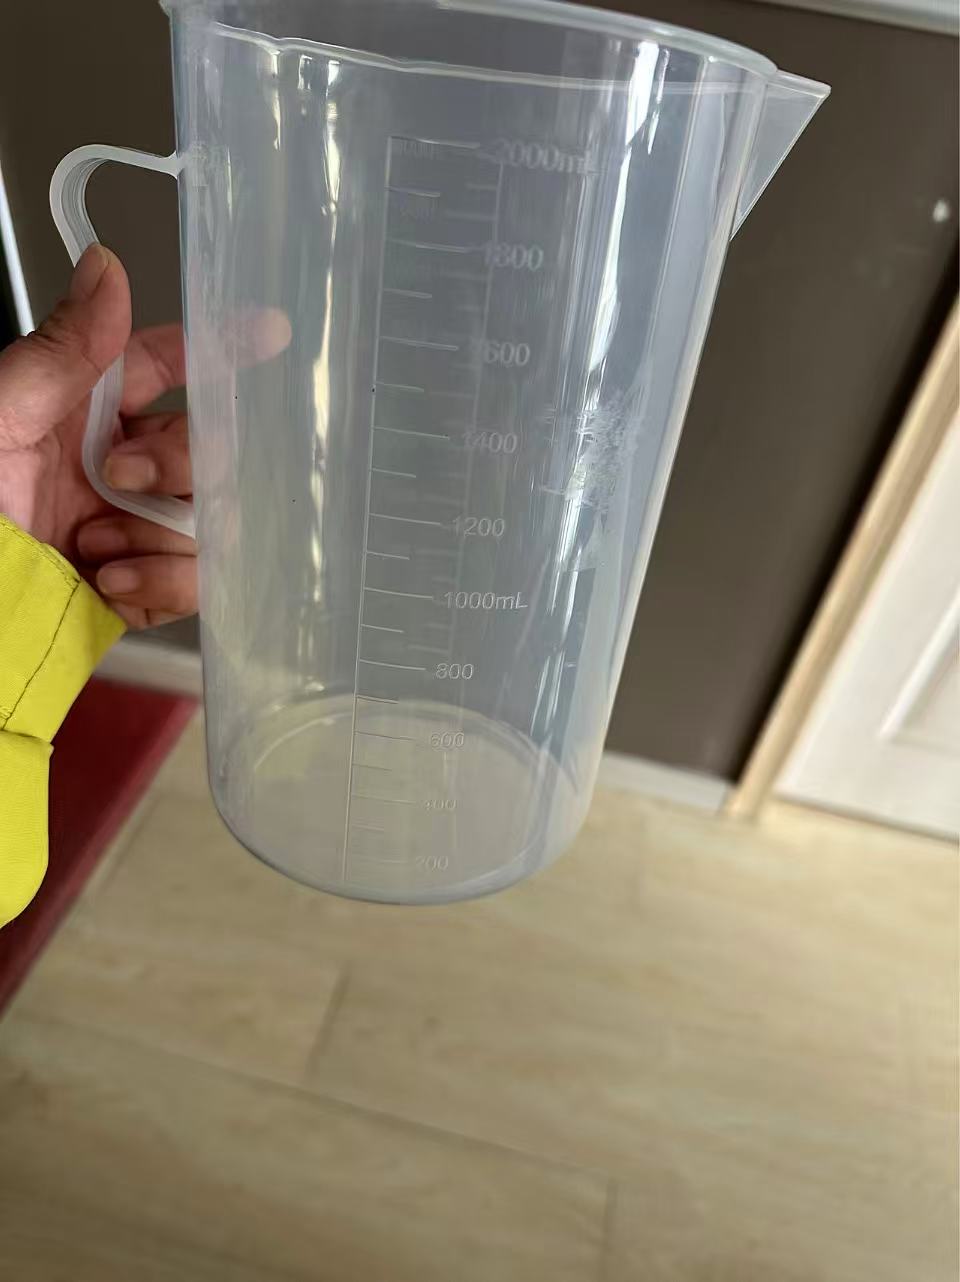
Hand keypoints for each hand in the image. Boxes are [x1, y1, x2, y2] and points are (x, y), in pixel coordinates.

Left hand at [0, 245, 195, 627]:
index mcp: (85, 413)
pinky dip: (164, 581)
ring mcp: (136, 531)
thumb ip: (65, 349)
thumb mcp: (1, 413)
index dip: (221, 349)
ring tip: (94, 545)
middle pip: (208, 449)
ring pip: (213, 518)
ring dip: (160, 532)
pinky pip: (199, 582)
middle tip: (119, 479)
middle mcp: (120, 470)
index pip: (167, 367)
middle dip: (180, 463)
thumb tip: (106, 267)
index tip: (273, 332)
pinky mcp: (144, 591)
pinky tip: (110, 578)